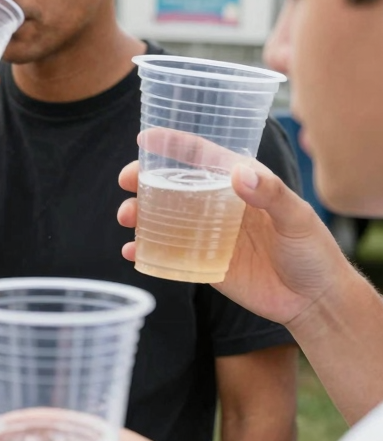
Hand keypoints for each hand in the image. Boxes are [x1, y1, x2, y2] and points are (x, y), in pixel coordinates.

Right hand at [118, 154, 347, 327]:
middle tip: (126, 181)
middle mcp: (218, 205)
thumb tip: (237, 174)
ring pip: (163, 217)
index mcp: (241, 184)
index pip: (202, 157)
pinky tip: (132, 252)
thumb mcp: (297, 217)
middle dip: (143, 179)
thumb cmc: (313, 251)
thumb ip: (270, 194)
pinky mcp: (201, 262)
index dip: (173, 145)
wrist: (313, 300)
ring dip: (139, 214)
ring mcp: (207, 234)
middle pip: (172, 185)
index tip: (145, 139)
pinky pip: (166, 253)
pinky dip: (145, 251)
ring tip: (127, 217)